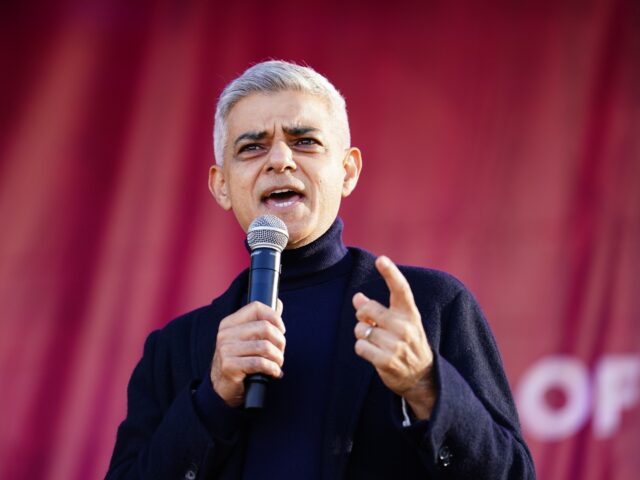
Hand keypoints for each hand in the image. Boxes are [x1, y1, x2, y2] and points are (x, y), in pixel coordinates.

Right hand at [211, 300, 285, 406]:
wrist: (222, 387)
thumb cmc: (240, 360)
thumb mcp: (247, 339)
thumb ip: (261, 321)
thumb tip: (278, 303)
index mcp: (229, 323)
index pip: (256, 307)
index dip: (274, 317)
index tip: (281, 330)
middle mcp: (226, 334)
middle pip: (265, 327)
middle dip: (280, 341)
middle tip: (281, 352)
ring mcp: (226, 350)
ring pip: (265, 347)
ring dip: (278, 357)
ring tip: (278, 363)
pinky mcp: (229, 366)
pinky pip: (260, 363)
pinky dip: (273, 368)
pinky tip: (274, 372)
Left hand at [353, 256, 436, 418]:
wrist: (422, 377)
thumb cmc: (406, 343)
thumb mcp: (399, 321)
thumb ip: (378, 308)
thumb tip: (357, 297)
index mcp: (410, 313)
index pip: (401, 289)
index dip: (390, 273)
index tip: (381, 259)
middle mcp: (405, 327)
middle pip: (368, 310)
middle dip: (363, 315)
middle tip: (372, 324)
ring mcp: (396, 345)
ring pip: (361, 330)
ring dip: (363, 335)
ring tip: (377, 342)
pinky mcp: (386, 361)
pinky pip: (360, 347)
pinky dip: (362, 349)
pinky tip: (374, 353)